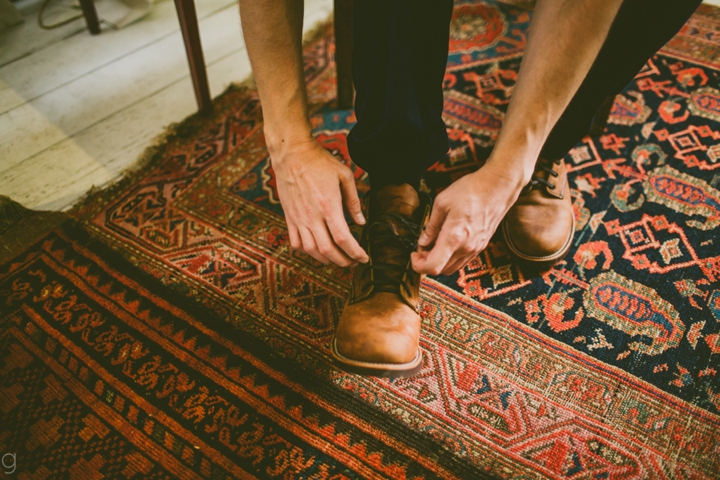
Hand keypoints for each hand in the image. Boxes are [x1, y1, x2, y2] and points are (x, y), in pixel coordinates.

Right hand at [271, 138, 368, 266]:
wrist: (291, 154)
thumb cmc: (319, 162)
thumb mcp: (344, 176)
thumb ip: (353, 201)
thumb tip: (361, 221)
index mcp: (329, 206)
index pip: (343, 239)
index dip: (355, 253)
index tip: (363, 257)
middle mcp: (312, 216)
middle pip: (328, 250)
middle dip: (343, 261)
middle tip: (353, 262)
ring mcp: (298, 218)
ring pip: (311, 250)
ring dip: (326, 259)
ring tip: (337, 258)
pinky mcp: (289, 217)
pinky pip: (296, 243)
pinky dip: (307, 252)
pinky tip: (316, 250)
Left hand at [411, 162, 523, 275]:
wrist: (497, 188)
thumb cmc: (471, 191)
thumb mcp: (442, 203)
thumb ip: (431, 226)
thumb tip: (422, 242)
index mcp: (454, 237)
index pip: (433, 267)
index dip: (418, 265)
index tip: (414, 254)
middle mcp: (466, 248)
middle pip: (441, 271)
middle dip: (427, 262)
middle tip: (422, 247)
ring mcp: (475, 249)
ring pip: (452, 268)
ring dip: (439, 261)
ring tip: (434, 244)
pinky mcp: (481, 246)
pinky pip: (462, 261)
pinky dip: (451, 257)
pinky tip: (447, 242)